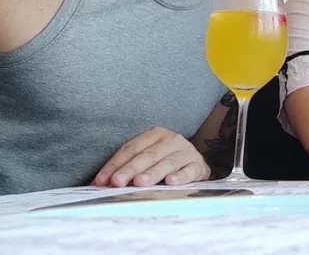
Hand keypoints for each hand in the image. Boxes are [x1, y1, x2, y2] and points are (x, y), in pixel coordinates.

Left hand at [92, 127, 210, 187]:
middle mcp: (172, 140)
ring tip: (139, 183)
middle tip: (117, 182)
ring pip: (167, 162)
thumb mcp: (146, 159)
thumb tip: (98, 184)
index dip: (114, 165)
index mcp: (155, 135)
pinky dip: (181, 176)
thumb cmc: (164, 162)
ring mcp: (187, 152)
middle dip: (130, 169)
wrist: (196, 163)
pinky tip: (171, 181)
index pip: (131, 149)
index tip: (101, 181)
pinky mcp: (199, 165)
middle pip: (147, 155)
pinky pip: (190, 170)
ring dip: (152, 173)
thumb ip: (126, 168)